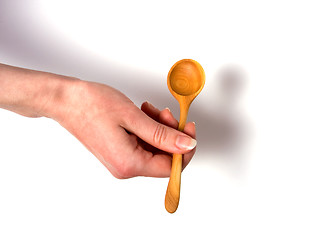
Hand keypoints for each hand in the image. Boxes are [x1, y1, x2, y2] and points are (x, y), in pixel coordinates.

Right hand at [49, 80, 195, 178]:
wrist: (65, 100)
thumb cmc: (91, 105)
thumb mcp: (133, 117)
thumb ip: (162, 135)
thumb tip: (187, 146)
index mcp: (129, 164)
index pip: (171, 167)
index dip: (185, 148)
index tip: (189, 128)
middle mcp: (125, 168)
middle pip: (164, 158)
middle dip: (171, 134)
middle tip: (166, 113)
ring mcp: (121, 161)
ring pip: (154, 149)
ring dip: (159, 129)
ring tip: (151, 110)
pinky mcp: (119, 151)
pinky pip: (143, 144)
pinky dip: (149, 129)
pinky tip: (144, 114)